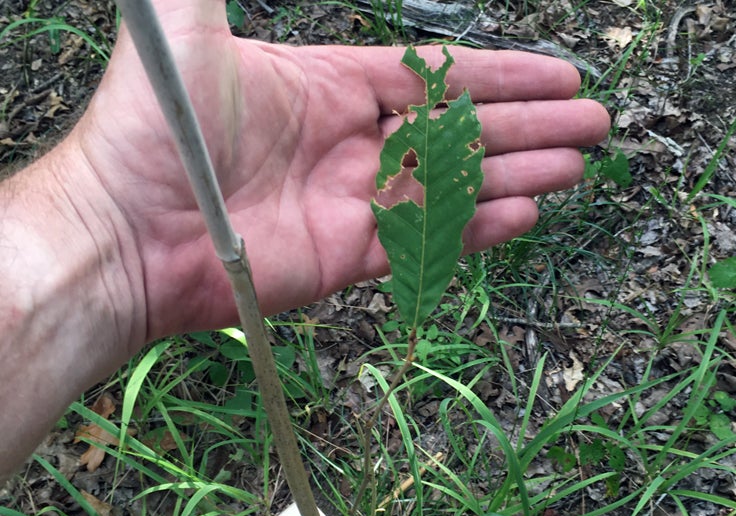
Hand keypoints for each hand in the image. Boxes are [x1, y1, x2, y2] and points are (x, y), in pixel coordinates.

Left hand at [75, 0, 609, 344]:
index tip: (557, 74)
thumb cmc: (154, 127)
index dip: (500, 74)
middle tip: (592, 125)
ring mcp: (354, 203)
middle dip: (528, 126)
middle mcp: (351, 144)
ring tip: (574, 167)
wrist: (132, 232)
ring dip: (516, 176)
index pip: (435, 76)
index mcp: (329, 86)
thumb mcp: (185, 26)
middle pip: (459, 132)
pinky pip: (427, 242)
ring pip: (454, 186)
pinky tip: (522, 216)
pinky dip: (475, 230)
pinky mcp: (351, 257)